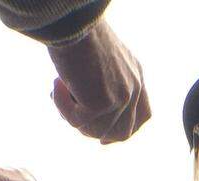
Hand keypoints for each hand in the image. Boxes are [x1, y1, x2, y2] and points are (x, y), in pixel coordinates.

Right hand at [49, 18, 150, 143]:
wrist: (75, 23)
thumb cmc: (81, 35)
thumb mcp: (100, 62)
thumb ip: (103, 85)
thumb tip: (86, 113)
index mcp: (137, 78)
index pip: (142, 116)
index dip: (124, 132)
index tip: (103, 140)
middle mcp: (134, 89)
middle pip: (122, 132)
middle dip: (94, 131)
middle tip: (69, 116)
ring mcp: (120, 98)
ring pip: (96, 131)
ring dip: (72, 116)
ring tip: (58, 90)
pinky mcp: (101, 104)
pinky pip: (76, 121)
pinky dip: (61, 106)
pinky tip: (55, 84)